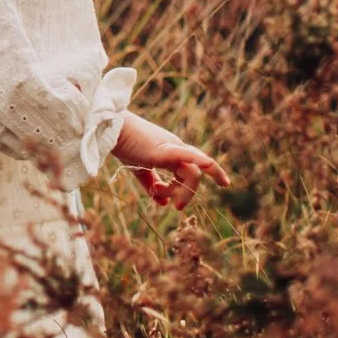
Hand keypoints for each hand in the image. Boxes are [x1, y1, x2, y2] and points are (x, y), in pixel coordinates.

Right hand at [112, 112, 228, 209]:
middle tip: (177, 207)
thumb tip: (163, 203)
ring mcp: (172, 148)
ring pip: (192, 174)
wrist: (111, 130)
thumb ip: (152, 185)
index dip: (213, 172)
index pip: (195, 165)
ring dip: (183, 192)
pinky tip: (209, 164)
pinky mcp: (163, 150)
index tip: (226, 183)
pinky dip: (199, 162)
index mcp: (171, 152)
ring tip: (169, 202)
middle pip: (195, 173)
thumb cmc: (124, 145)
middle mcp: (176, 148)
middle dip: (190, 192)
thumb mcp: (140, 169)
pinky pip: (186, 157)